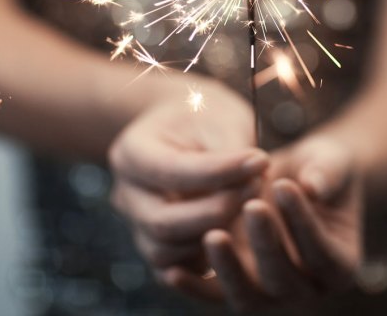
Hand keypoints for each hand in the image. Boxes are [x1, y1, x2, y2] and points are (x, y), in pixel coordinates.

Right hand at [109, 81, 268, 273]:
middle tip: (258, 186)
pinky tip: (236, 231)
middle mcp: (125, 194)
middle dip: (217, 210)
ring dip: (213, 235)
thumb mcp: (217, 116)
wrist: (188, 131)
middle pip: (162, 222)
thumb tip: (257, 173)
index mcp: (130, 152)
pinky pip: (176, 269)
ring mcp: (136, 226)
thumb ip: (232, 149)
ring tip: (249, 205)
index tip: (261, 161)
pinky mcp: (156, 248)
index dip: (219, 171)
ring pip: (166, 252)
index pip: (171, 171)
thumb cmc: (205, 118)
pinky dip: (205, 257)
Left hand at [159, 129, 363, 311]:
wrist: (289, 177)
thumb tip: (315, 186)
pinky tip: (173, 271)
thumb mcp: (331, 160)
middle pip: (284, 280)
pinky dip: (195, 288)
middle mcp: (306, 290)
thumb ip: (328, 172)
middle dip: (267, 243)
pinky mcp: (236, 288)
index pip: (323, 253)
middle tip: (250, 205)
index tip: (284, 186)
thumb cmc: (317, 168)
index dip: (304, 222)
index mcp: (339, 266)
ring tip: (212, 236)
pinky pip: (214, 295)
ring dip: (229, 270)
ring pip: (249, 297)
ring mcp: (269, 296)